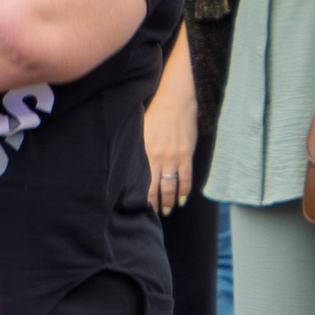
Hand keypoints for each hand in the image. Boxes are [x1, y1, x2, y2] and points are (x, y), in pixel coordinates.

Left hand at [144, 50, 197, 214]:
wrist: (175, 99)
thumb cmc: (155, 112)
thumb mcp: (141, 130)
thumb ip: (136, 148)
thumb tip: (128, 163)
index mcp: (144, 152)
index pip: (141, 182)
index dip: (141, 198)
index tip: (138, 207)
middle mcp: (158, 158)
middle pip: (155, 188)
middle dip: (155, 204)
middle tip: (155, 215)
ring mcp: (173, 158)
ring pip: (171, 186)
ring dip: (170, 201)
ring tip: (169, 210)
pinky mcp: (186, 155)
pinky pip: (186, 178)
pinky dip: (185, 191)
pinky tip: (182, 200)